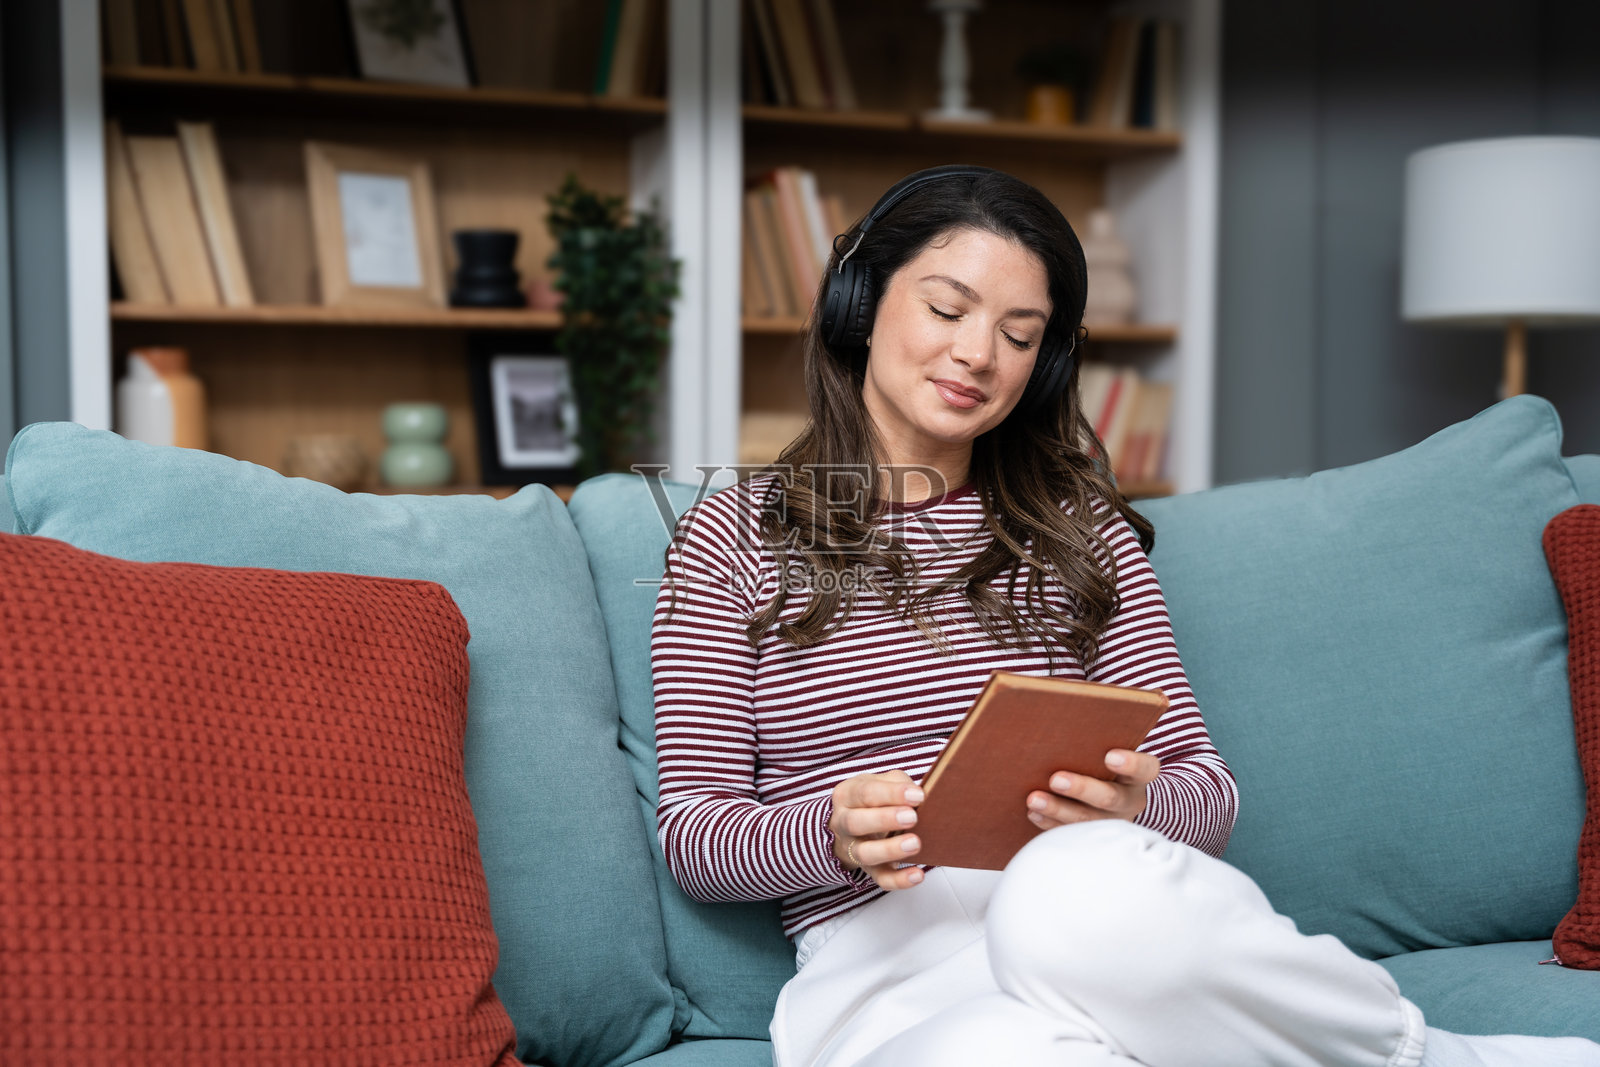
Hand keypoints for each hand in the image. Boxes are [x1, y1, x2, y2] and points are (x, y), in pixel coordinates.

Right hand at [830, 770, 924, 890]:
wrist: (850, 825)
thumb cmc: (872, 799)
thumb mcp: (880, 782)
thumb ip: (898, 783)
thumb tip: (920, 794)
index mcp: (847, 795)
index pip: (865, 792)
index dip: (892, 794)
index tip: (917, 796)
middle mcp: (844, 823)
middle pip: (856, 822)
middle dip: (885, 820)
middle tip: (912, 818)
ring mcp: (853, 849)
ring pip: (865, 853)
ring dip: (890, 850)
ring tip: (915, 844)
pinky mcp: (869, 870)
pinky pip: (880, 878)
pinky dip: (899, 880)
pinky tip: (917, 874)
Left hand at [1025, 749, 1159, 830]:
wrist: (1118, 797)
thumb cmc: (1105, 760)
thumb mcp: (1111, 748)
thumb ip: (1097, 736)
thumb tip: (1065, 707)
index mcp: (1138, 776)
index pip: (1144, 769)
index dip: (1130, 763)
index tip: (1110, 755)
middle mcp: (1128, 801)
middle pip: (1110, 798)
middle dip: (1082, 788)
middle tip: (1056, 778)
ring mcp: (1110, 821)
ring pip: (1087, 819)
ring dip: (1058, 809)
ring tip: (1034, 798)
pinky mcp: (1091, 835)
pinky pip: (1070, 832)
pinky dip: (1050, 822)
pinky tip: (1033, 812)